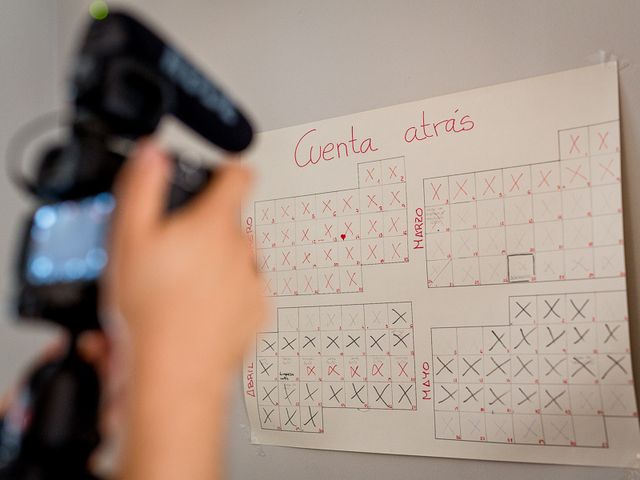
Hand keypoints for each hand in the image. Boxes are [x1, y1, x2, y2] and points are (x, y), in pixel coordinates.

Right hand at [105, 140, 265, 479]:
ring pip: (236, 257)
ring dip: (216, 261)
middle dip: (207, 227)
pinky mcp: (256, 312)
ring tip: (181, 285)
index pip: (238, 175)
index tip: (218, 173)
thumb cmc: (152, 313)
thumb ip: (144, 186)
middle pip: (230, 222)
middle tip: (173, 249)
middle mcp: (242, 249)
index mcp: (215, 224)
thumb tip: (155, 151)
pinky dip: (225, 293)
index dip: (226, 168)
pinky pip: (243, 290)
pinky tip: (197, 307)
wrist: (174, 374)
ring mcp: (252, 282)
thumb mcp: (129, 238)